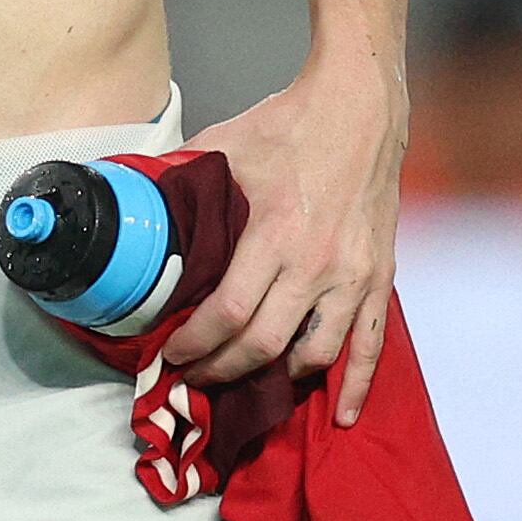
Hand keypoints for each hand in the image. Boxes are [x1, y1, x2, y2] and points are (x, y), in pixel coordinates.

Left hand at [174, 45, 407, 418]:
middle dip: (221, 369)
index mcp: (275, 232)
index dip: (194, 343)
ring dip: (275, 377)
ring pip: (314, 353)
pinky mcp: (379, 275)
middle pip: (264, 344)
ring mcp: (353, 274)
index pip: (228, 313)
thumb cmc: (292, 123)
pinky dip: (356, 384)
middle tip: (193, 374)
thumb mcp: (225, 146)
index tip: (170, 351)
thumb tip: (142, 208)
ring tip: (246, 378)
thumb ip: (185, 183)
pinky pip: (371, 343)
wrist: (362, 106)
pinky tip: (343, 414)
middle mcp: (317, 262)